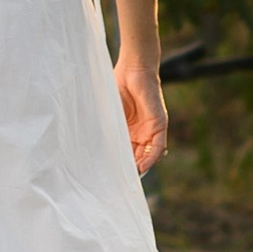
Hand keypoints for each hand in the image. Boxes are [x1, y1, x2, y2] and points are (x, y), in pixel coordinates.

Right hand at [115, 52, 167, 173]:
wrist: (132, 68)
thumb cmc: (117, 86)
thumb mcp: (109, 113)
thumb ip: (107, 129)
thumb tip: (93, 147)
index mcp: (129, 130)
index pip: (127, 152)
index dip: (121, 164)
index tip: (111, 176)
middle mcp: (141, 132)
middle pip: (138, 157)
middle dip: (131, 170)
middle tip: (120, 182)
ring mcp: (151, 130)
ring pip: (149, 156)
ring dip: (141, 167)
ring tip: (130, 178)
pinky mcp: (159, 125)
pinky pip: (157, 147)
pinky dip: (150, 158)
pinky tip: (141, 166)